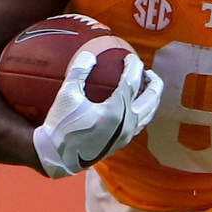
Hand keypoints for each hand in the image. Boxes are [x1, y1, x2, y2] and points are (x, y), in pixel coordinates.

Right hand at [32, 50, 163, 178]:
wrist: (58, 157)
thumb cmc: (61, 124)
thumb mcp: (67, 94)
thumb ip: (79, 71)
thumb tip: (90, 54)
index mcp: (116, 110)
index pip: (132, 82)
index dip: (133, 66)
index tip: (129, 57)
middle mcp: (127, 123)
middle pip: (151, 98)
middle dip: (153, 82)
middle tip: (147, 71)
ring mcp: (127, 134)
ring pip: (149, 113)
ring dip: (151, 97)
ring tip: (146, 86)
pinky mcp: (123, 142)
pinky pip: (141, 123)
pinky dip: (144, 110)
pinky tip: (135, 104)